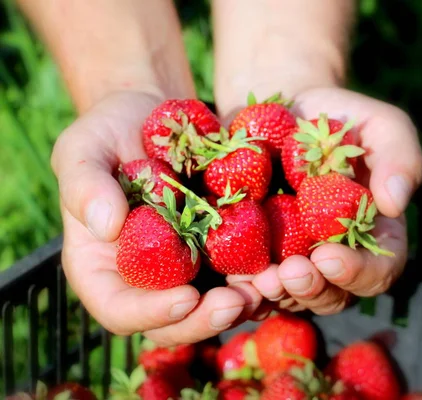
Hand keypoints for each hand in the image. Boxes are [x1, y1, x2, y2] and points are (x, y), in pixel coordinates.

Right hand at [51, 90, 261, 345]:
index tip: (184, 298)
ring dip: (243, 304)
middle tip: (237, 302)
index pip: (120, 309)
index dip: (150, 313)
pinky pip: (241, 271)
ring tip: (269, 286)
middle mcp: (148, 277)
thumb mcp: (83, 150)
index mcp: (103, 267)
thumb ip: (86, 187)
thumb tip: (105, 228)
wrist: (155, 115)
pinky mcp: (221, 247)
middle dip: (205, 320)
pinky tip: (283, 263)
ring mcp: (188, 265)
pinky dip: (261, 274)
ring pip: (213, 305)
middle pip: (174, 321)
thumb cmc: (108, 132)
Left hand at [226, 87, 421, 315]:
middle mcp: (336, 256)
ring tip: (258, 279)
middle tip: (290, 273)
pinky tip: (232, 276)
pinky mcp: (257, 252)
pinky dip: (242, 285)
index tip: (329, 256)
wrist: (284, 108)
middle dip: (312, 289)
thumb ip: (399, 158)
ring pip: (289, 295)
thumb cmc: (340, 118)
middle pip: (332, 295)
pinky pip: (251, 282)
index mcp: (373, 235)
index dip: (357, 272)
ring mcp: (295, 258)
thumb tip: (396, 202)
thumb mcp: (381, 126)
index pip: (378, 270)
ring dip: (275, 293)